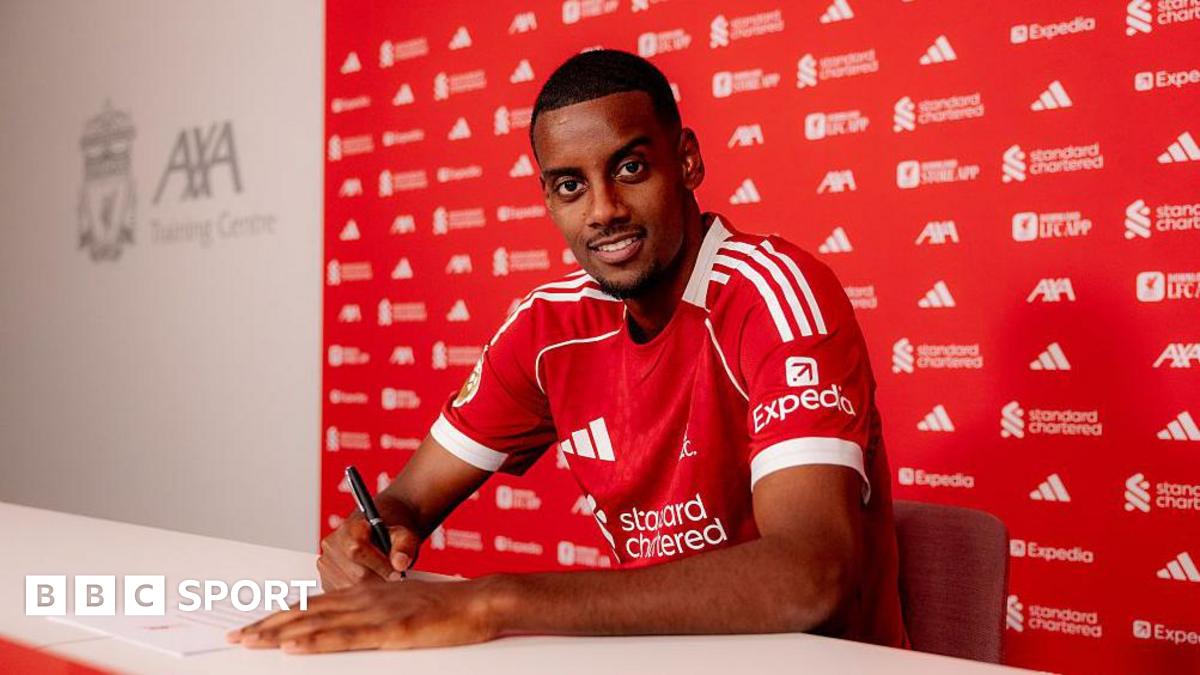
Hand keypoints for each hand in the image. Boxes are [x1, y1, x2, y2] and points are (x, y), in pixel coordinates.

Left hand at [226, 578, 500, 652]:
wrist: (478, 601)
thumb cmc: (445, 608)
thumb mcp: (400, 606)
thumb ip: (370, 612)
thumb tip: (342, 621)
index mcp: (364, 595)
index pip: (311, 605)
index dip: (279, 616)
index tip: (252, 626)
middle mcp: (363, 599)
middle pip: (305, 613)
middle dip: (267, 626)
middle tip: (235, 637)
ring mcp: (375, 614)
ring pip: (317, 624)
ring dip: (279, 633)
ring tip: (250, 642)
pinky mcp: (390, 631)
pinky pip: (345, 638)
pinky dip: (315, 641)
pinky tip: (293, 647)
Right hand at [317, 508, 420, 589]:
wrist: (377, 539)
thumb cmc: (389, 537)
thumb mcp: (403, 535)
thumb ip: (404, 546)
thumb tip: (400, 563)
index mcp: (349, 528)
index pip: (357, 549)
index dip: (379, 565)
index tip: (398, 574)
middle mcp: (332, 544)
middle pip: (355, 572)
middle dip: (378, 580)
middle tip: (394, 581)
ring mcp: (326, 563)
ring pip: (349, 586)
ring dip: (370, 590)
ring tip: (384, 582)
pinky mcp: (325, 580)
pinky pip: (344, 594)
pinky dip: (360, 595)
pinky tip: (372, 587)